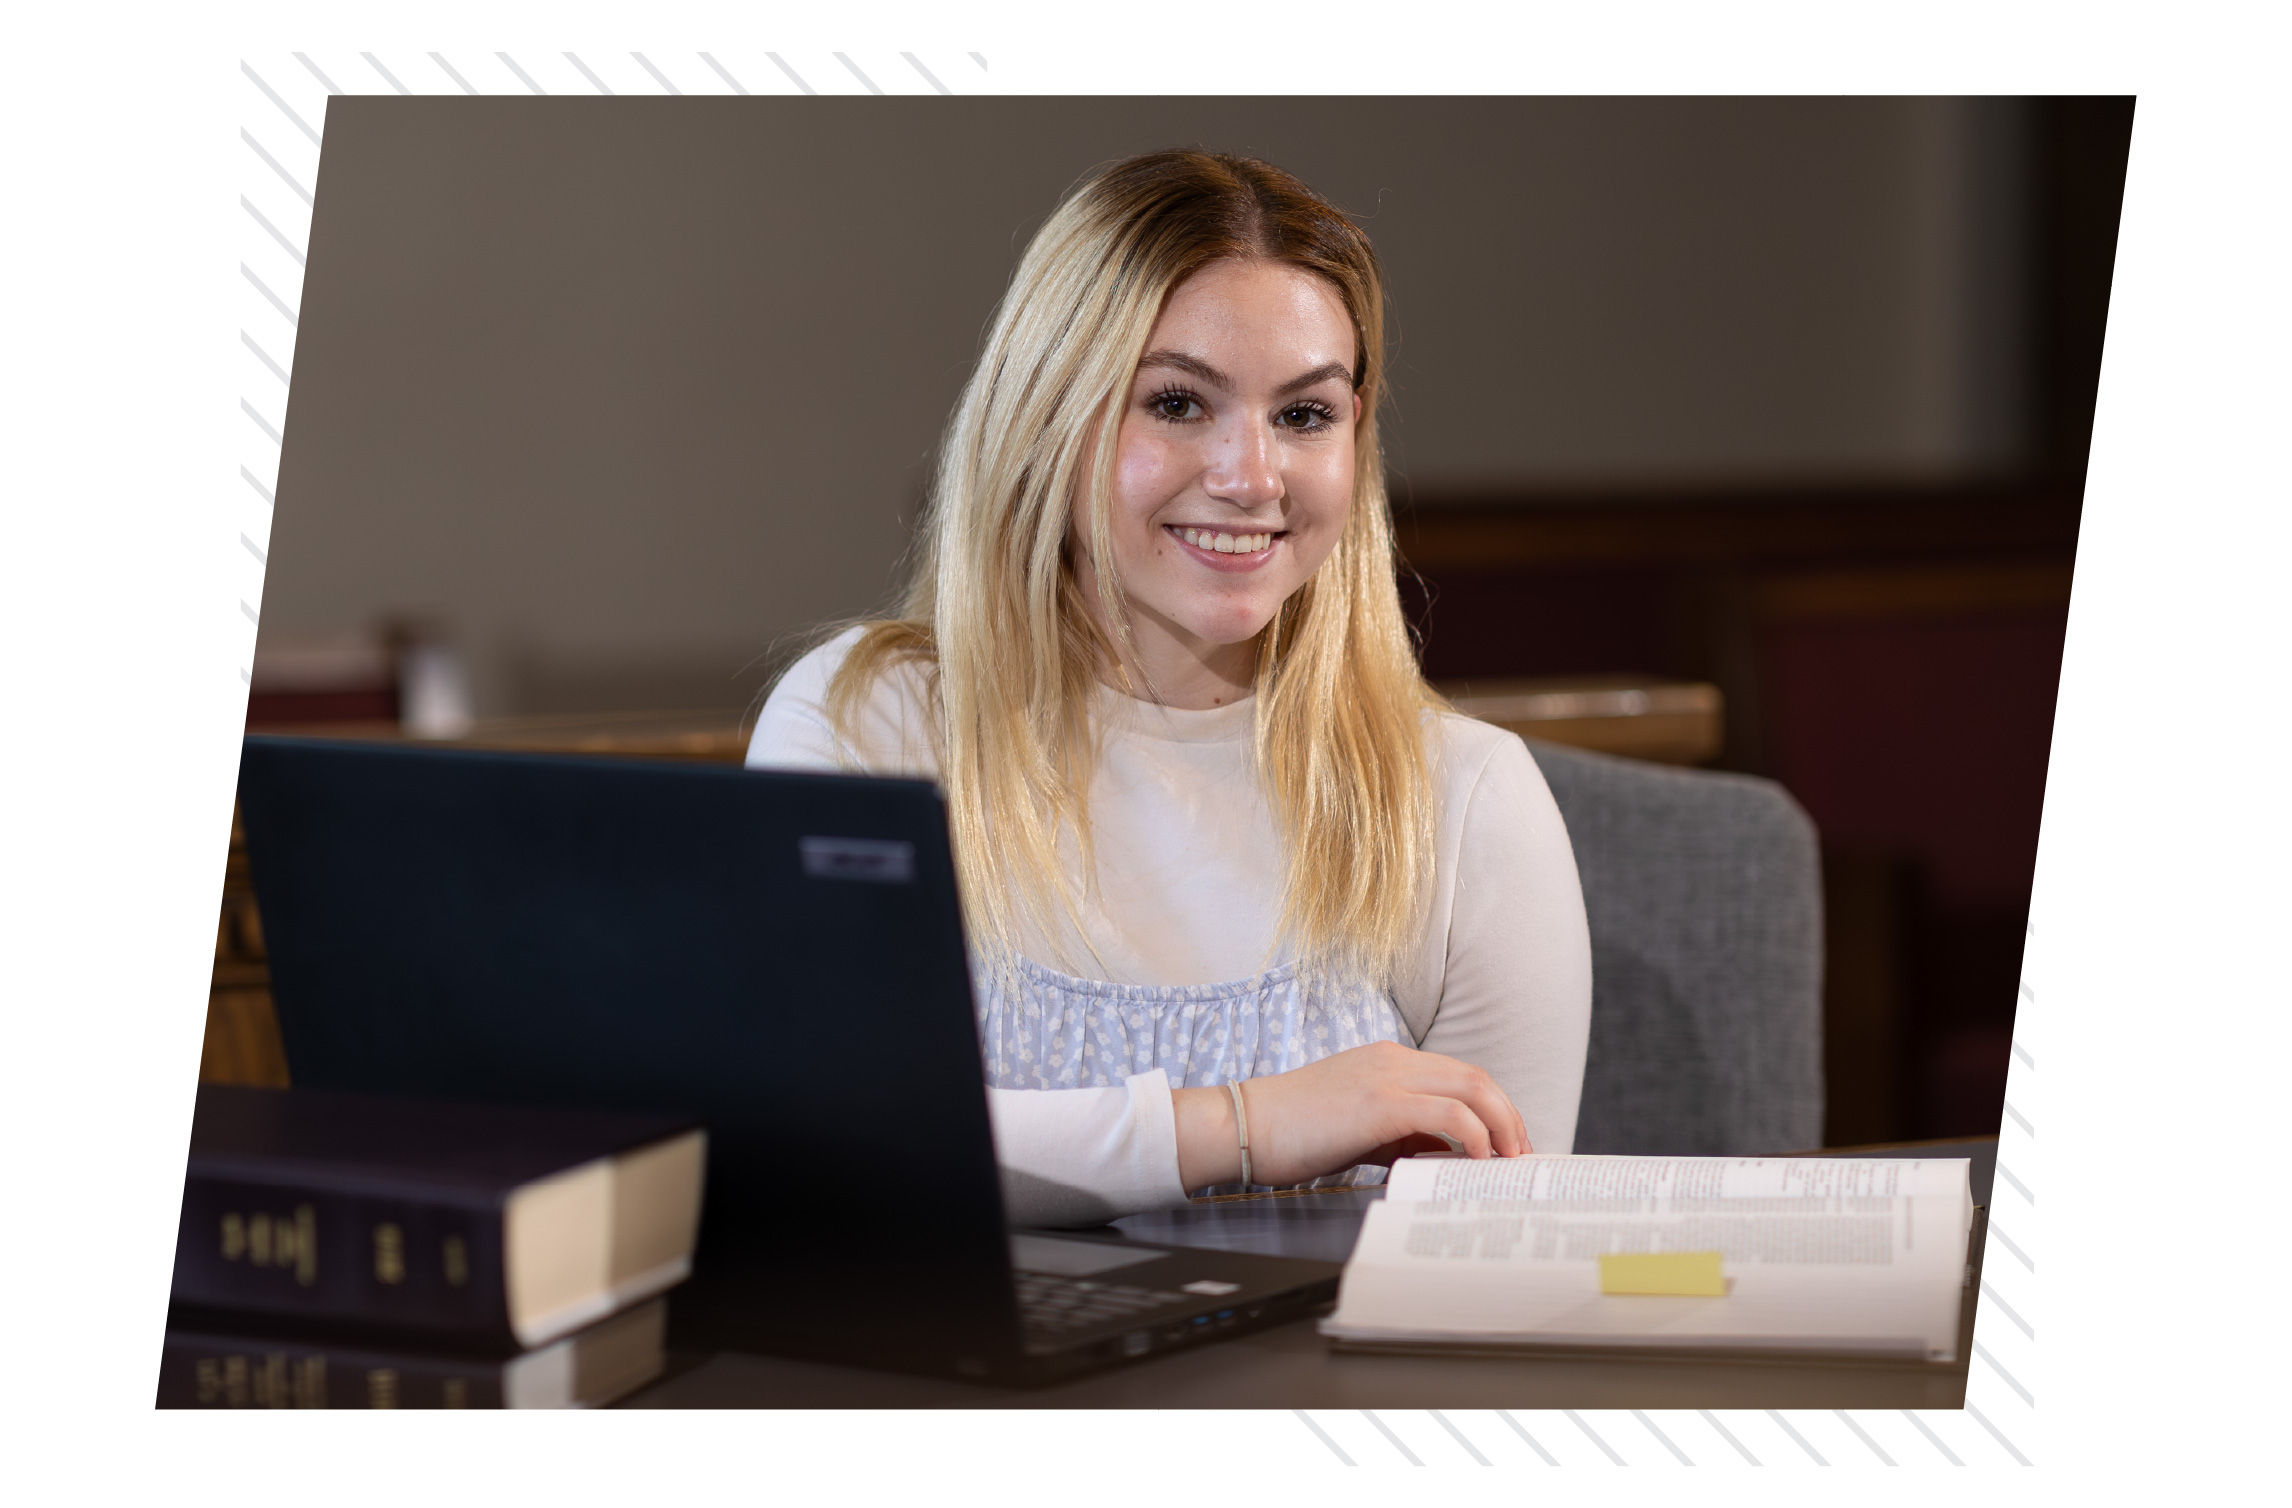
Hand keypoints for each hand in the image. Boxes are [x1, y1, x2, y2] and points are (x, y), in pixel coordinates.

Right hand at [1171, 1040, 1530, 1188]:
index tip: (1507, 1145)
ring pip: (1471, 1088)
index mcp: (1388, 1062)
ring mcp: (1387, 1077)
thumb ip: (1400, 1134)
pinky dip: (1473, 1134)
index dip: (1494, 1110)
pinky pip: (1447, 1112)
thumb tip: (1442, 1156)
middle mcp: (1393, 1061)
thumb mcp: (1358, 1129)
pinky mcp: (1379, 1102)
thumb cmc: (1292, 1132)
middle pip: (1477, 1078)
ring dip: (1502, 1126)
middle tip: (1521, 1156)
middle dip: (1510, 1118)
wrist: (1243, 1126)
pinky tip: (1476, 1159)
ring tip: (1509, 1161)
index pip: (1461, 1076)